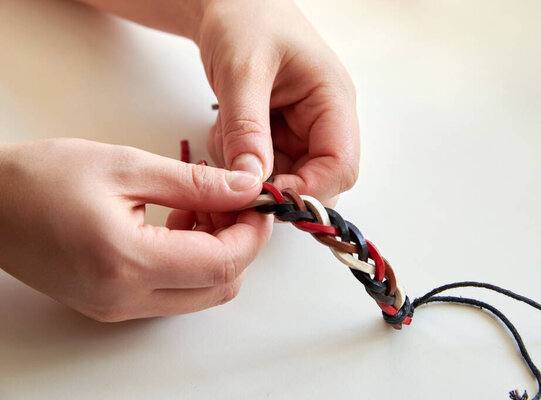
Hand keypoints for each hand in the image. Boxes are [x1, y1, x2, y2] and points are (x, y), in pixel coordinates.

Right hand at [0, 138, 271, 321]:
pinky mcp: (114, 304)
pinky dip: (192, 262)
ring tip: (201, 207)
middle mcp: (126, 299)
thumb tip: (246, 188)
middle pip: (221, 286)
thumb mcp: (127, 166)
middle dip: (241, 244)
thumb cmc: (42, 178)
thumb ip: (196, 183)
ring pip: (202, 293)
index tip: (259, 199)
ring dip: (218, 253)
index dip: (253, 232)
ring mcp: (119, 308)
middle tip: (234, 201)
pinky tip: (179, 225)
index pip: (223, 262)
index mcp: (128, 262)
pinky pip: (175, 292)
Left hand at [197, 0, 359, 204]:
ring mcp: (304, 129)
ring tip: (225, 133)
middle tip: (238, 171)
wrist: (229, 3)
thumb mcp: (242, 71)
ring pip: (288, 177)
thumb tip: (251, 181)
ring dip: (253, 171)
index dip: (309, 189)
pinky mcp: (281, 133)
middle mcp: (325, 120)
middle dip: (278, 183)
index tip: (267, 195)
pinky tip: (225, 130)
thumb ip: (247, 128)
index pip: (341, 165)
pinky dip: (241, 161)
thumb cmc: (245, 20)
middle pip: (319, 180)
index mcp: (333, 100)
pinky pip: (267, 166)